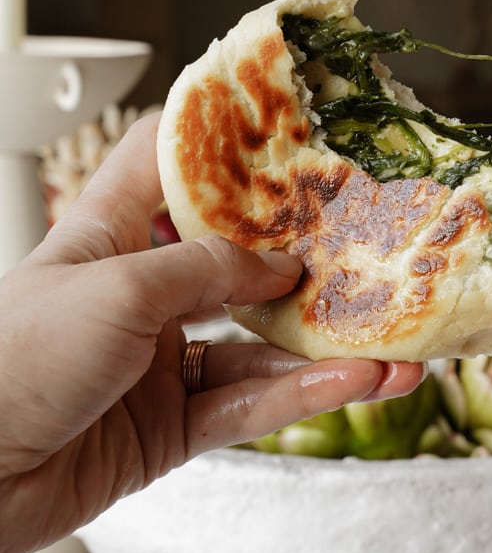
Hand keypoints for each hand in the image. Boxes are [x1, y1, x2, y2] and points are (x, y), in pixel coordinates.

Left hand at [0, 114, 424, 552]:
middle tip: (369, 252)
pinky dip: (302, 396)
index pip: (157, 166)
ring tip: (393, 351)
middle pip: (233, 267)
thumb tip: (280, 268)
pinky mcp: (169, 430)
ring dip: (323, 352)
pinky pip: (247, 406)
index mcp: (103, 238)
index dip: (214, 141)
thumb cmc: (10, 362)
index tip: (280, 122)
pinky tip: (354, 384)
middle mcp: (137, 296)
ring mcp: (157, 366)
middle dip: (302, 263)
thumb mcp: (116, 289)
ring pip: (256, 349)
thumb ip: (205, 272)